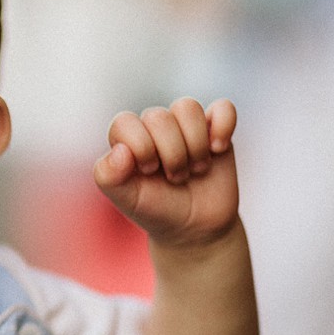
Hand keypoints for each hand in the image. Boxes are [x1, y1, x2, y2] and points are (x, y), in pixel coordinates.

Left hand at [94, 98, 238, 247]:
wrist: (195, 227)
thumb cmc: (155, 210)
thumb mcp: (126, 200)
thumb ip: (108, 176)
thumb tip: (120, 150)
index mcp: (126, 138)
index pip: (126, 122)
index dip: (141, 146)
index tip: (149, 171)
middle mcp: (153, 127)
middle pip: (159, 117)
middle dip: (171, 155)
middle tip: (175, 178)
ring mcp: (186, 126)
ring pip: (188, 107)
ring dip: (195, 145)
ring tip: (194, 169)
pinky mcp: (216, 129)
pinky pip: (225, 107)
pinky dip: (224, 126)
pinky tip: (218, 149)